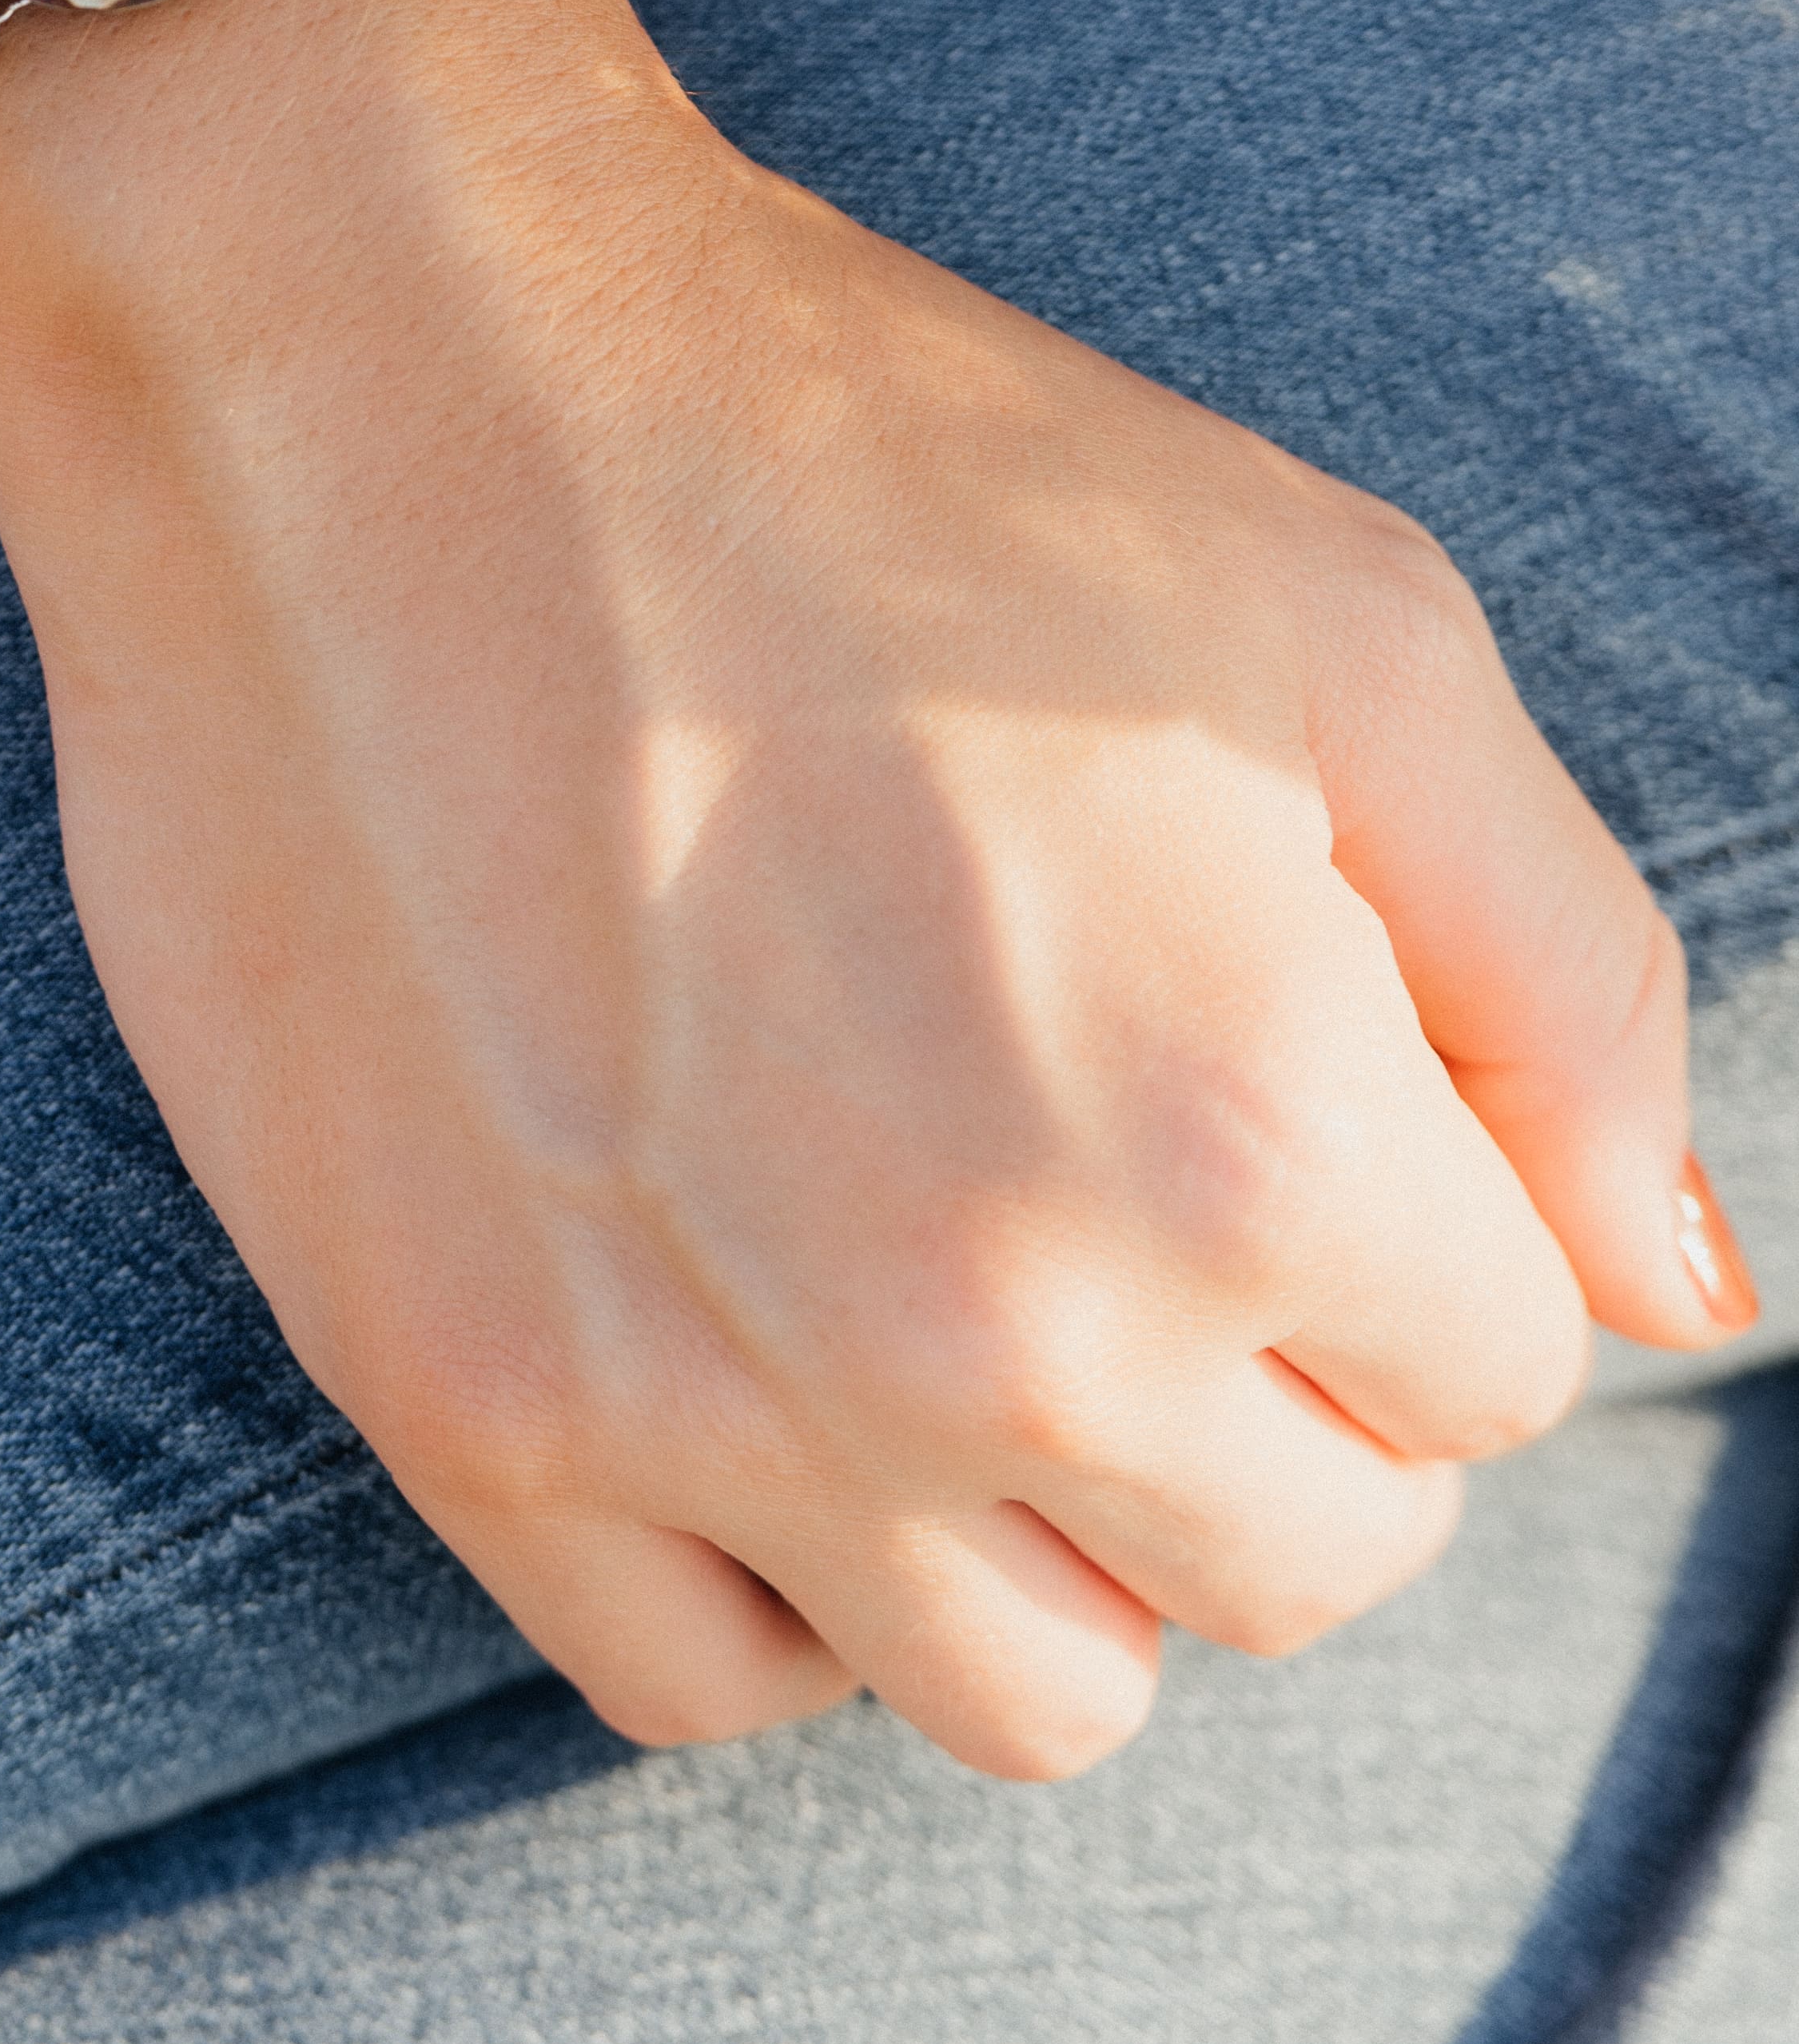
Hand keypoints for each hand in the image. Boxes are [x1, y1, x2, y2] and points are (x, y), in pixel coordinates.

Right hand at [0, 0, 1748, 1786]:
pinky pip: (710, 1682)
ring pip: (1033, 1689)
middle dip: (1271, 1376)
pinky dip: (782, 1567)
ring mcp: (703, 1394)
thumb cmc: (859, 446)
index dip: (1412, 1194)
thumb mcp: (1323, 613)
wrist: (375, 354)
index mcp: (1244, 1132)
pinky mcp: (457, 1400)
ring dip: (1053, 1521)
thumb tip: (1673, 1291)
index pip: (1495, 1376)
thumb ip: (1562, 976)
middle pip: (1295, 1566)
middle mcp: (990, 1323)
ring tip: (951, 1258)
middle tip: (1115, 1129)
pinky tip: (758, 1335)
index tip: (1263, 1036)